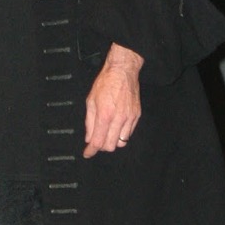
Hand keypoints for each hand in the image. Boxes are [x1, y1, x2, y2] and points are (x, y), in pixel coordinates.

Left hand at [83, 43, 143, 157]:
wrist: (123, 71)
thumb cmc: (105, 83)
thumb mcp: (91, 101)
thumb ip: (89, 122)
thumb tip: (89, 138)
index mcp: (105, 115)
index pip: (98, 141)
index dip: (91, 150)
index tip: (87, 153)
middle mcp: (119, 119)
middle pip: (111, 146)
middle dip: (102, 146)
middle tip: (96, 140)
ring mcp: (130, 118)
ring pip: (122, 142)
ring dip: (112, 141)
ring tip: (106, 133)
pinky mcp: (137, 116)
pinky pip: (129, 133)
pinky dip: (121, 134)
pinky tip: (115, 127)